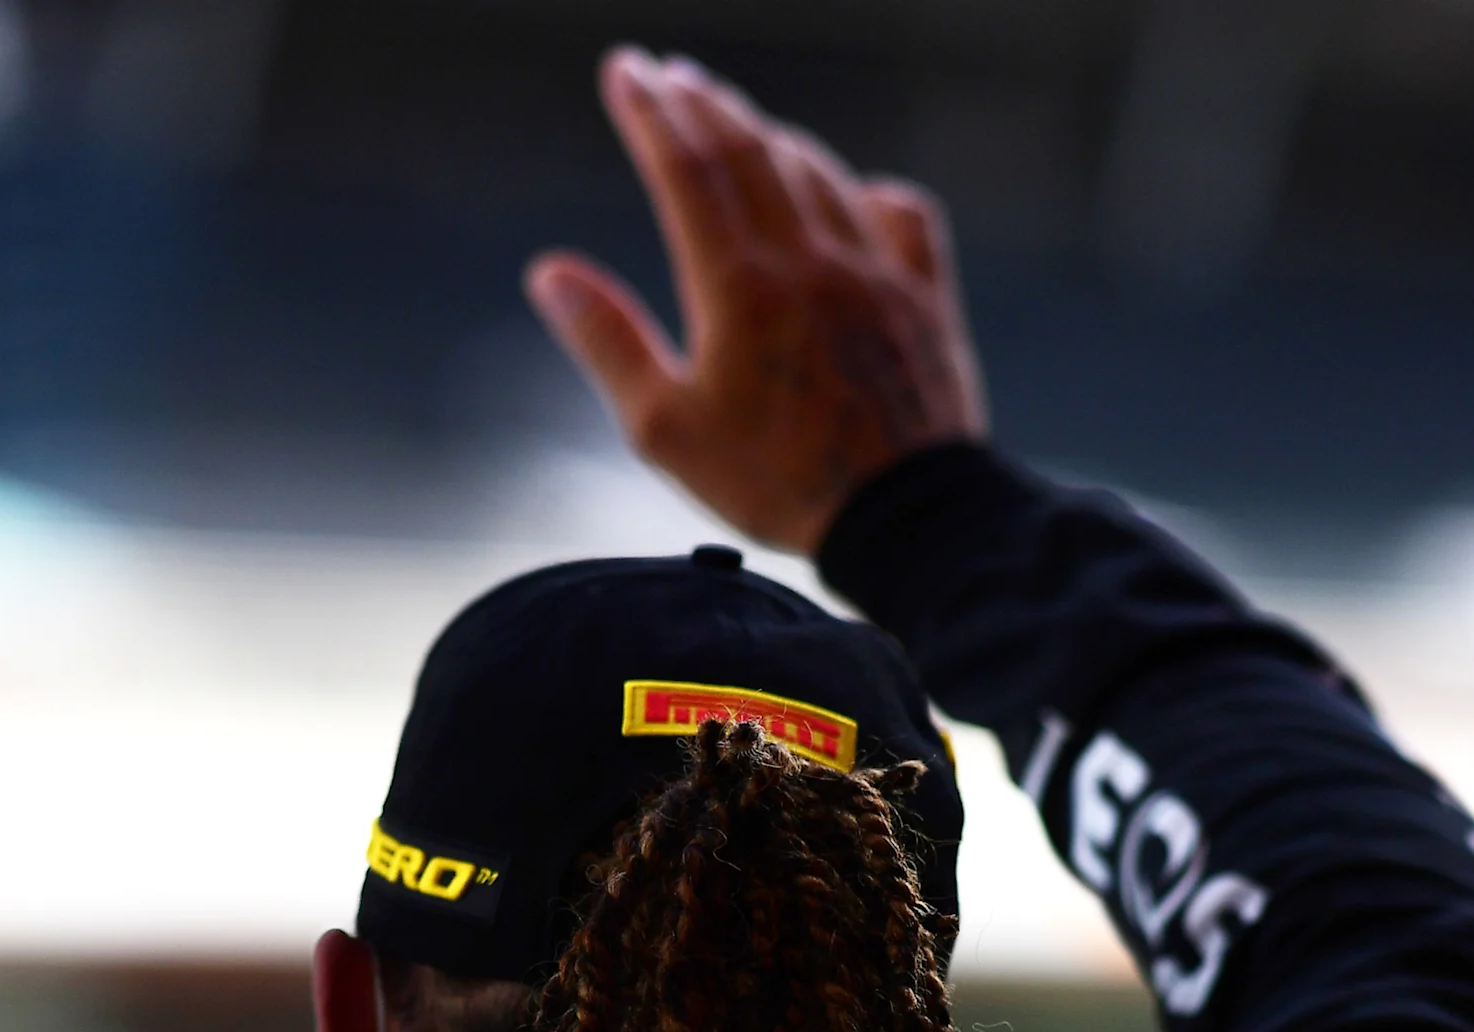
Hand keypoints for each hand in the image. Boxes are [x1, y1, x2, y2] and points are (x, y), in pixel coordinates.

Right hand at [526, 48, 986, 554]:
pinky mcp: (924, 297)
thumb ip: (609, 343)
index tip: (624, 69)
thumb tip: (548, 272)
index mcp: (739, 287)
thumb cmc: (775, 484)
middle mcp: (810, 260)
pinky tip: (846, 189)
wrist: (905, 520)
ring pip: (818, 173)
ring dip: (770, 137)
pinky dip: (861, 188)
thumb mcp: (666, 430)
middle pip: (749, 152)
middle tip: (669, 75)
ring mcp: (875, 271)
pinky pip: (898, 212)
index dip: (649, 112)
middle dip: (702, 104)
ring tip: (737, 122)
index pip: (686, 169)